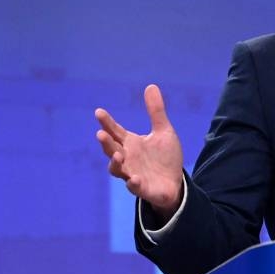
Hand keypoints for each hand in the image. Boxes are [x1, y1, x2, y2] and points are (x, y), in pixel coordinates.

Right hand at [95, 84, 183, 221]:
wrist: (175, 182)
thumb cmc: (165, 157)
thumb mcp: (163, 131)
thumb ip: (156, 111)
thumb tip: (151, 85)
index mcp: (130, 144)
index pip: (115, 131)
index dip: (107, 122)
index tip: (99, 112)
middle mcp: (127, 158)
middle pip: (111, 150)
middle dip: (106, 143)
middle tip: (101, 134)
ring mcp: (132, 173)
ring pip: (117, 169)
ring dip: (115, 163)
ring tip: (118, 155)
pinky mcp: (142, 188)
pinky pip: (134, 187)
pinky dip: (133, 183)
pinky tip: (134, 178)